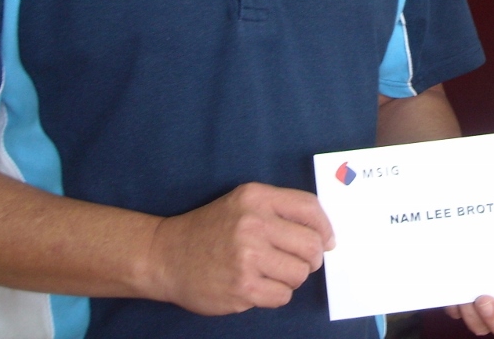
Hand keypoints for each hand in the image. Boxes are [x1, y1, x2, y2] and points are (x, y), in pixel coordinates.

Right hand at [147, 182, 334, 315]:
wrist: (165, 256)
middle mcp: (253, 224)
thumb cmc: (210, 229)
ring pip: (300, 274)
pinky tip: (258, 286)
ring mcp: (247, 258)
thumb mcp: (242, 203)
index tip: (328, 241)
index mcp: (256, 198)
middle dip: (312, 258)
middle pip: (311, 245)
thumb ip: (280, 210)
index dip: (325, 227)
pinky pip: (282, 296)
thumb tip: (324, 235)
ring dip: (291, 277)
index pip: (310, 208)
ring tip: (272, 273)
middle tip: (300, 262)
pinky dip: (276, 294)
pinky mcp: (242, 288)